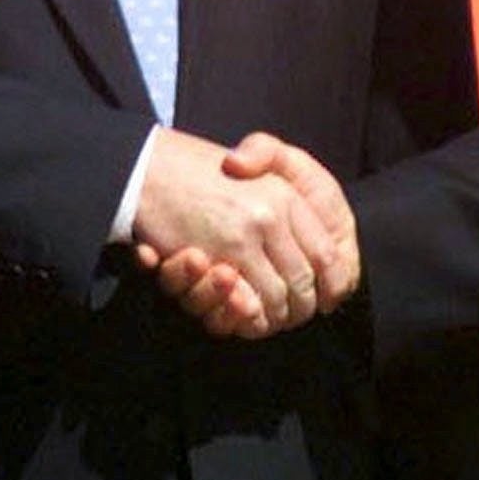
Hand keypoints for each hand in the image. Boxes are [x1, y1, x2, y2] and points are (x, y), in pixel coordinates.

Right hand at [133, 128, 353, 332]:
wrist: (147, 165)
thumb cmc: (199, 168)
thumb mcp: (253, 161)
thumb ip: (292, 199)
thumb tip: (318, 247)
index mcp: (287, 193)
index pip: (328, 254)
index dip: (332, 283)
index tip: (327, 298)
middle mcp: (272, 214)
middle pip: (304, 282)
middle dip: (300, 307)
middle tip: (292, 316)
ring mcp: (246, 236)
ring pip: (277, 298)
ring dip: (274, 317)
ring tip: (267, 318)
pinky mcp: (221, 256)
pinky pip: (248, 304)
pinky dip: (249, 317)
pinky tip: (245, 312)